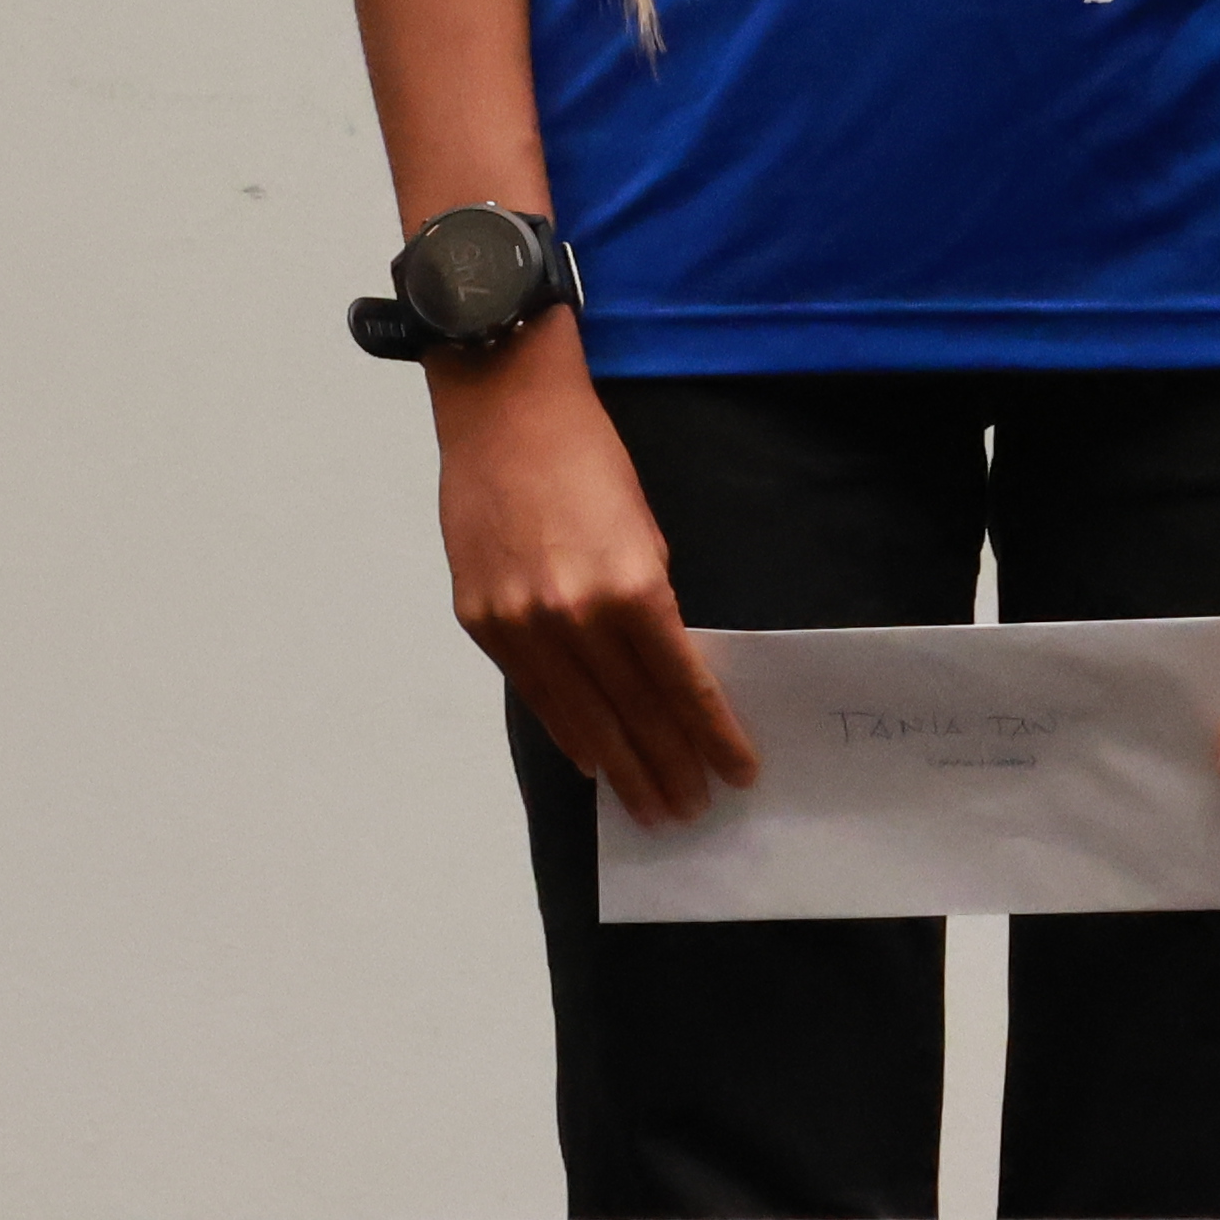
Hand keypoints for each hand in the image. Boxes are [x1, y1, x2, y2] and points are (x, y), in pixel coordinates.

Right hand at [431, 329, 753, 827]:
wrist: (505, 410)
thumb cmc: (590, 457)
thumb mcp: (645, 526)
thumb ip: (649, 601)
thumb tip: (664, 671)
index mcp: (631, 585)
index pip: (681, 684)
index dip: (710, 734)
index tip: (738, 770)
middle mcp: (573, 614)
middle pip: (631, 713)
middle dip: (666, 766)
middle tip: (693, 809)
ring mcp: (520, 621)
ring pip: (579, 717)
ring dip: (618, 766)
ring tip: (650, 805)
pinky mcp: (481, 619)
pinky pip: (534, 692)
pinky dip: (565, 729)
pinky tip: (590, 759)